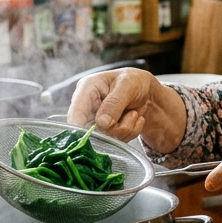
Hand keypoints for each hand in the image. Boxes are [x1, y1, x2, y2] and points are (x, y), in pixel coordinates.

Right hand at [67, 68, 184, 150]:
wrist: (146, 91)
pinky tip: (135, 119)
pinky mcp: (106, 132)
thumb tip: (102, 123)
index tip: (104, 130)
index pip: (75, 115)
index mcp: (86, 90)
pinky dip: (130, 133)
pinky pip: (116, 141)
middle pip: (90, 132)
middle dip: (113, 129)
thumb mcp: (127, 85)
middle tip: (131, 114)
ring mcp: (96, 121)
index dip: (84, 129)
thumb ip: (114, 103)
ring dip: (125, 129)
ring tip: (134, 113)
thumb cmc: (134, 81)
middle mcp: (87, 108)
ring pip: (105, 139)